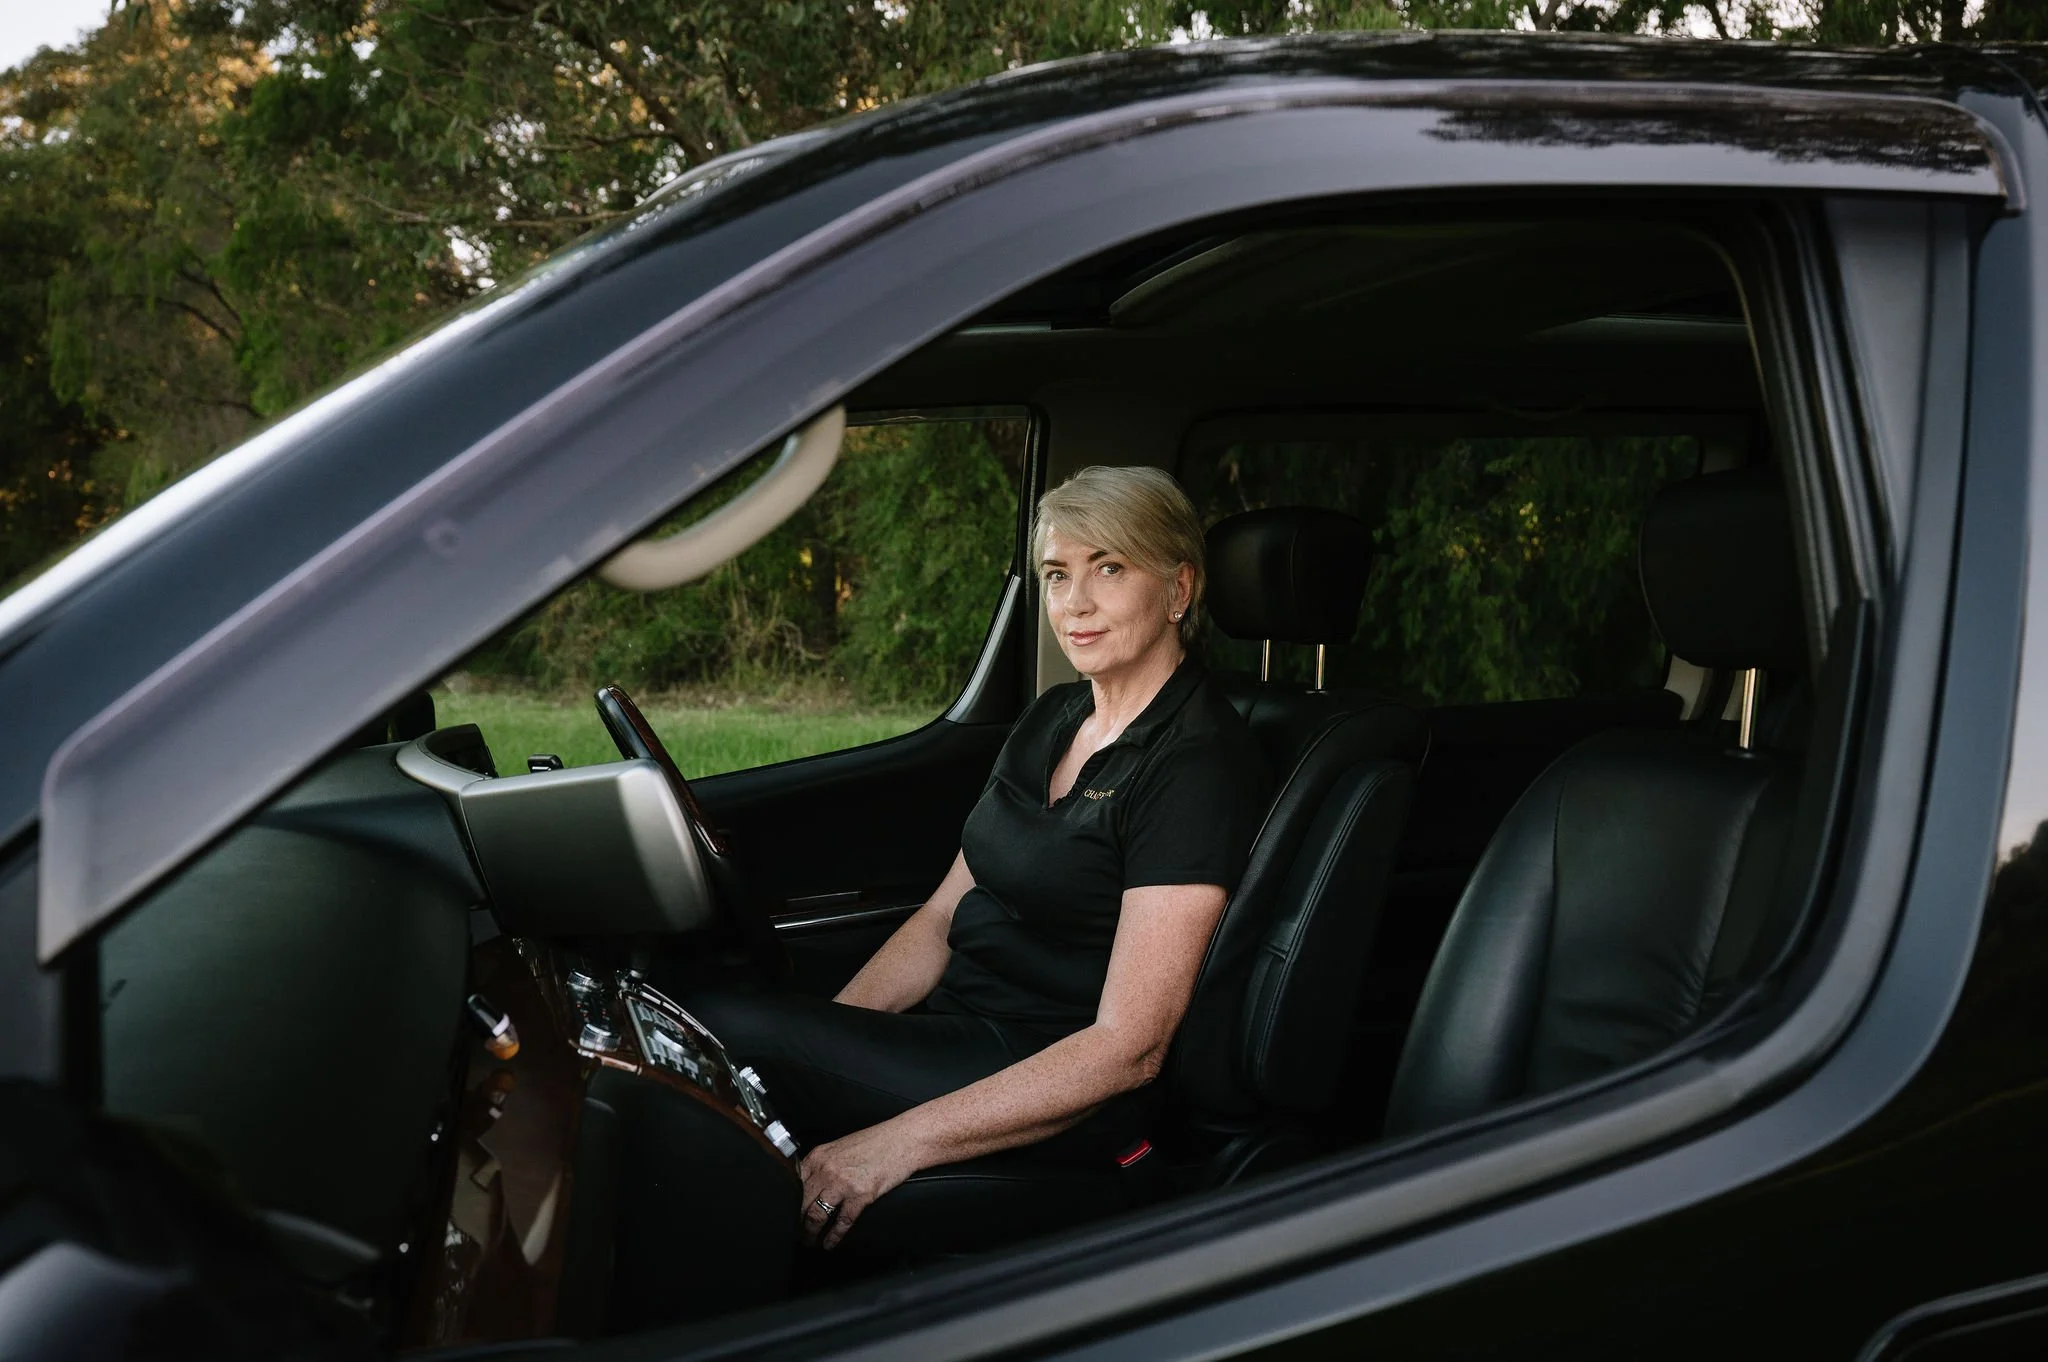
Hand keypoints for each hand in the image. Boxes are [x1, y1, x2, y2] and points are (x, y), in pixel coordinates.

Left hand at [799, 1119, 923, 1250]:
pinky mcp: (861, 1196)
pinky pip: (841, 1222)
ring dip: (810, 1233)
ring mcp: (843, 1183)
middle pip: (801, 1203)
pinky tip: (829, 1243)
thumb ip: (823, 1164)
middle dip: (795, 1222)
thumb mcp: (841, 1147)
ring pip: (816, 1215)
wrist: (903, 1140)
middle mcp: (827, 1169)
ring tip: (809, 1241)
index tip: (785, 1215)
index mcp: (819, 1156)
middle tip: (794, 1234)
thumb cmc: (876, 1142)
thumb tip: (809, 1185)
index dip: (787, 1204)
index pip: (792, 1184)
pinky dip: (833, 1237)